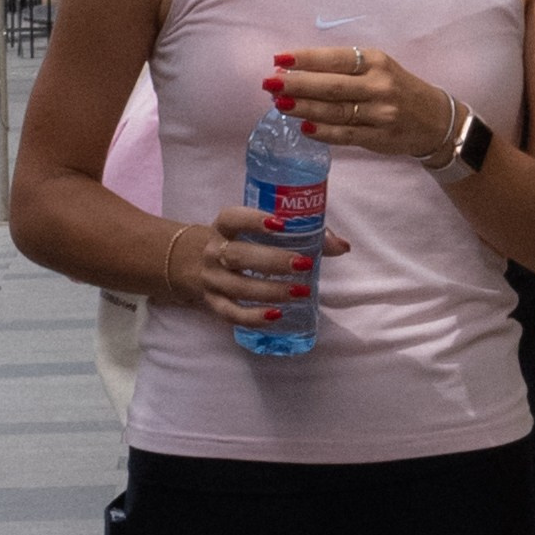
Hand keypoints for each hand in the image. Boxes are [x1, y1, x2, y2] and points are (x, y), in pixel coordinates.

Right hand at [164, 206, 350, 328]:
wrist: (192, 264)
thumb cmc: (239, 243)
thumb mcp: (257, 232)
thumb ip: (299, 235)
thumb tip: (342, 245)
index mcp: (223, 226)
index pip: (232, 218)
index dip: (254, 219)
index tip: (282, 224)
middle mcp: (214, 252)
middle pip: (239, 256)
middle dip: (271, 260)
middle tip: (302, 263)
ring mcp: (211, 280)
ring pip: (238, 287)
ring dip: (270, 290)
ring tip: (300, 292)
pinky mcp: (213, 304)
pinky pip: (232, 313)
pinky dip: (254, 316)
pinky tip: (277, 316)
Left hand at [270, 44, 459, 162]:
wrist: (435, 120)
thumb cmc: (399, 89)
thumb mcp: (379, 68)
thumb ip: (346, 69)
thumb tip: (299, 71)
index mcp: (377, 62)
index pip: (336, 58)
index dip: (306, 59)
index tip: (279, 59)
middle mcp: (379, 85)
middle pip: (331, 85)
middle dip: (297, 84)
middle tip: (270, 83)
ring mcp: (380, 113)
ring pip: (335, 111)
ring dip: (304, 108)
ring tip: (279, 104)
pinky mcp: (379, 137)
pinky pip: (346, 135)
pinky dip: (324, 132)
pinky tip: (304, 127)